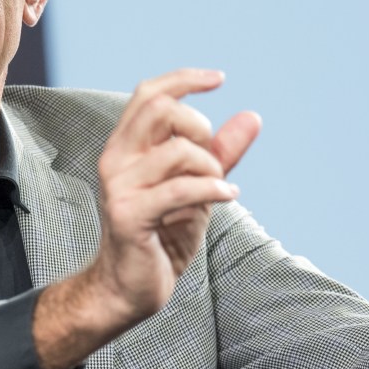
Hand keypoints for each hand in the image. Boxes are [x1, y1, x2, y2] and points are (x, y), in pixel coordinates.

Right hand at [34, 69, 259, 368]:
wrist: (130, 289)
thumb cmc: (162, 235)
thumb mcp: (198, 187)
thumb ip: (221, 152)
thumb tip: (252, 116)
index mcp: (126, 148)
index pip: (149, 94)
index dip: (185, 79)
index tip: (220, 79)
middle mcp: (116, 160)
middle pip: (159, 108)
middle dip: (198, 124)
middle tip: (212, 157)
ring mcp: (119, 187)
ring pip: (177, 151)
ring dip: (210, 167)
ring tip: (219, 188)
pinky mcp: (129, 215)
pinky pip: (181, 189)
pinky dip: (213, 190)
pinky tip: (228, 198)